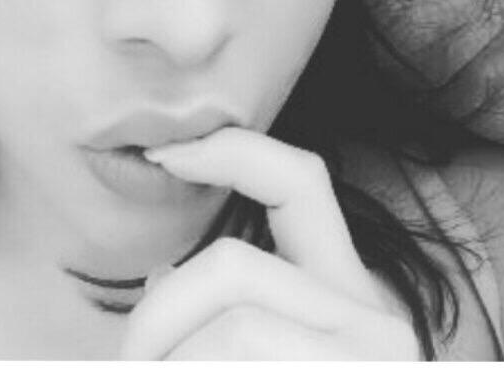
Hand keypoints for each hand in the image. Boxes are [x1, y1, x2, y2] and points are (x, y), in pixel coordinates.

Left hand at [119, 128, 420, 359]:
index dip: (232, 150)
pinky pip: (226, 368)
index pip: (299, 181)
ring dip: (164, 361)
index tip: (163, 155)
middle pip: (230, 267)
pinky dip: (178, 374)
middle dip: (156, 317)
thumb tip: (160, 278)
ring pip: (227, 336)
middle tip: (131, 366)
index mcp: (347, 287)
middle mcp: (372, 319)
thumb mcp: (275, 352)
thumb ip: (229, 309)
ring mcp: (358, 362)